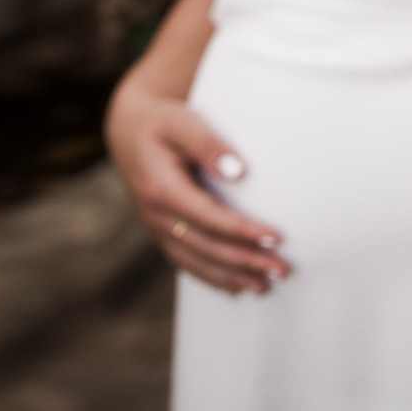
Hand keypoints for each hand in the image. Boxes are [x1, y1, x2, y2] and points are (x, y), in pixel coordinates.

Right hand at [105, 75, 288, 294]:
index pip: (209, 218)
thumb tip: (239, 172)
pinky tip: (236, 288)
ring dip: (232, 277)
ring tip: (266, 287)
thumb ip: (208, 144)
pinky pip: (186, 262)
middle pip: (206, 247)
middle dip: (245, 261)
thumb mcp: (182, 122)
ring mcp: (157, 228)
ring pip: (196, 262)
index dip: (242, 231)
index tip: (275, 237)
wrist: (129, 131)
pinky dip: (212, 277)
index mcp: (161, 190)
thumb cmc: (161, 122)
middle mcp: (156, 216)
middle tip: (282, 270)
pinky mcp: (163, 232)